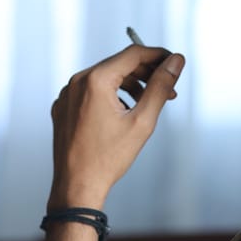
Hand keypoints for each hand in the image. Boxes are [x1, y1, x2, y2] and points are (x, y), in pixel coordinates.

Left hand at [48, 44, 184, 210]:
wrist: (77, 186)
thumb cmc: (108, 158)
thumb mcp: (143, 120)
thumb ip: (160, 86)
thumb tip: (176, 62)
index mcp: (95, 80)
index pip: (133, 54)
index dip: (158, 55)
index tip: (175, 63)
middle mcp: (76, 82)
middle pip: (119, 64)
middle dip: (147, 73)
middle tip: (169, 89)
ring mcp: (67, 94)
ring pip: (106, 78)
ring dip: (131, 84)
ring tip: (150, 102)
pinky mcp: (64, 107)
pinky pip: (92, 91)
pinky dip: (112, 94)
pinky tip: (126, 111)